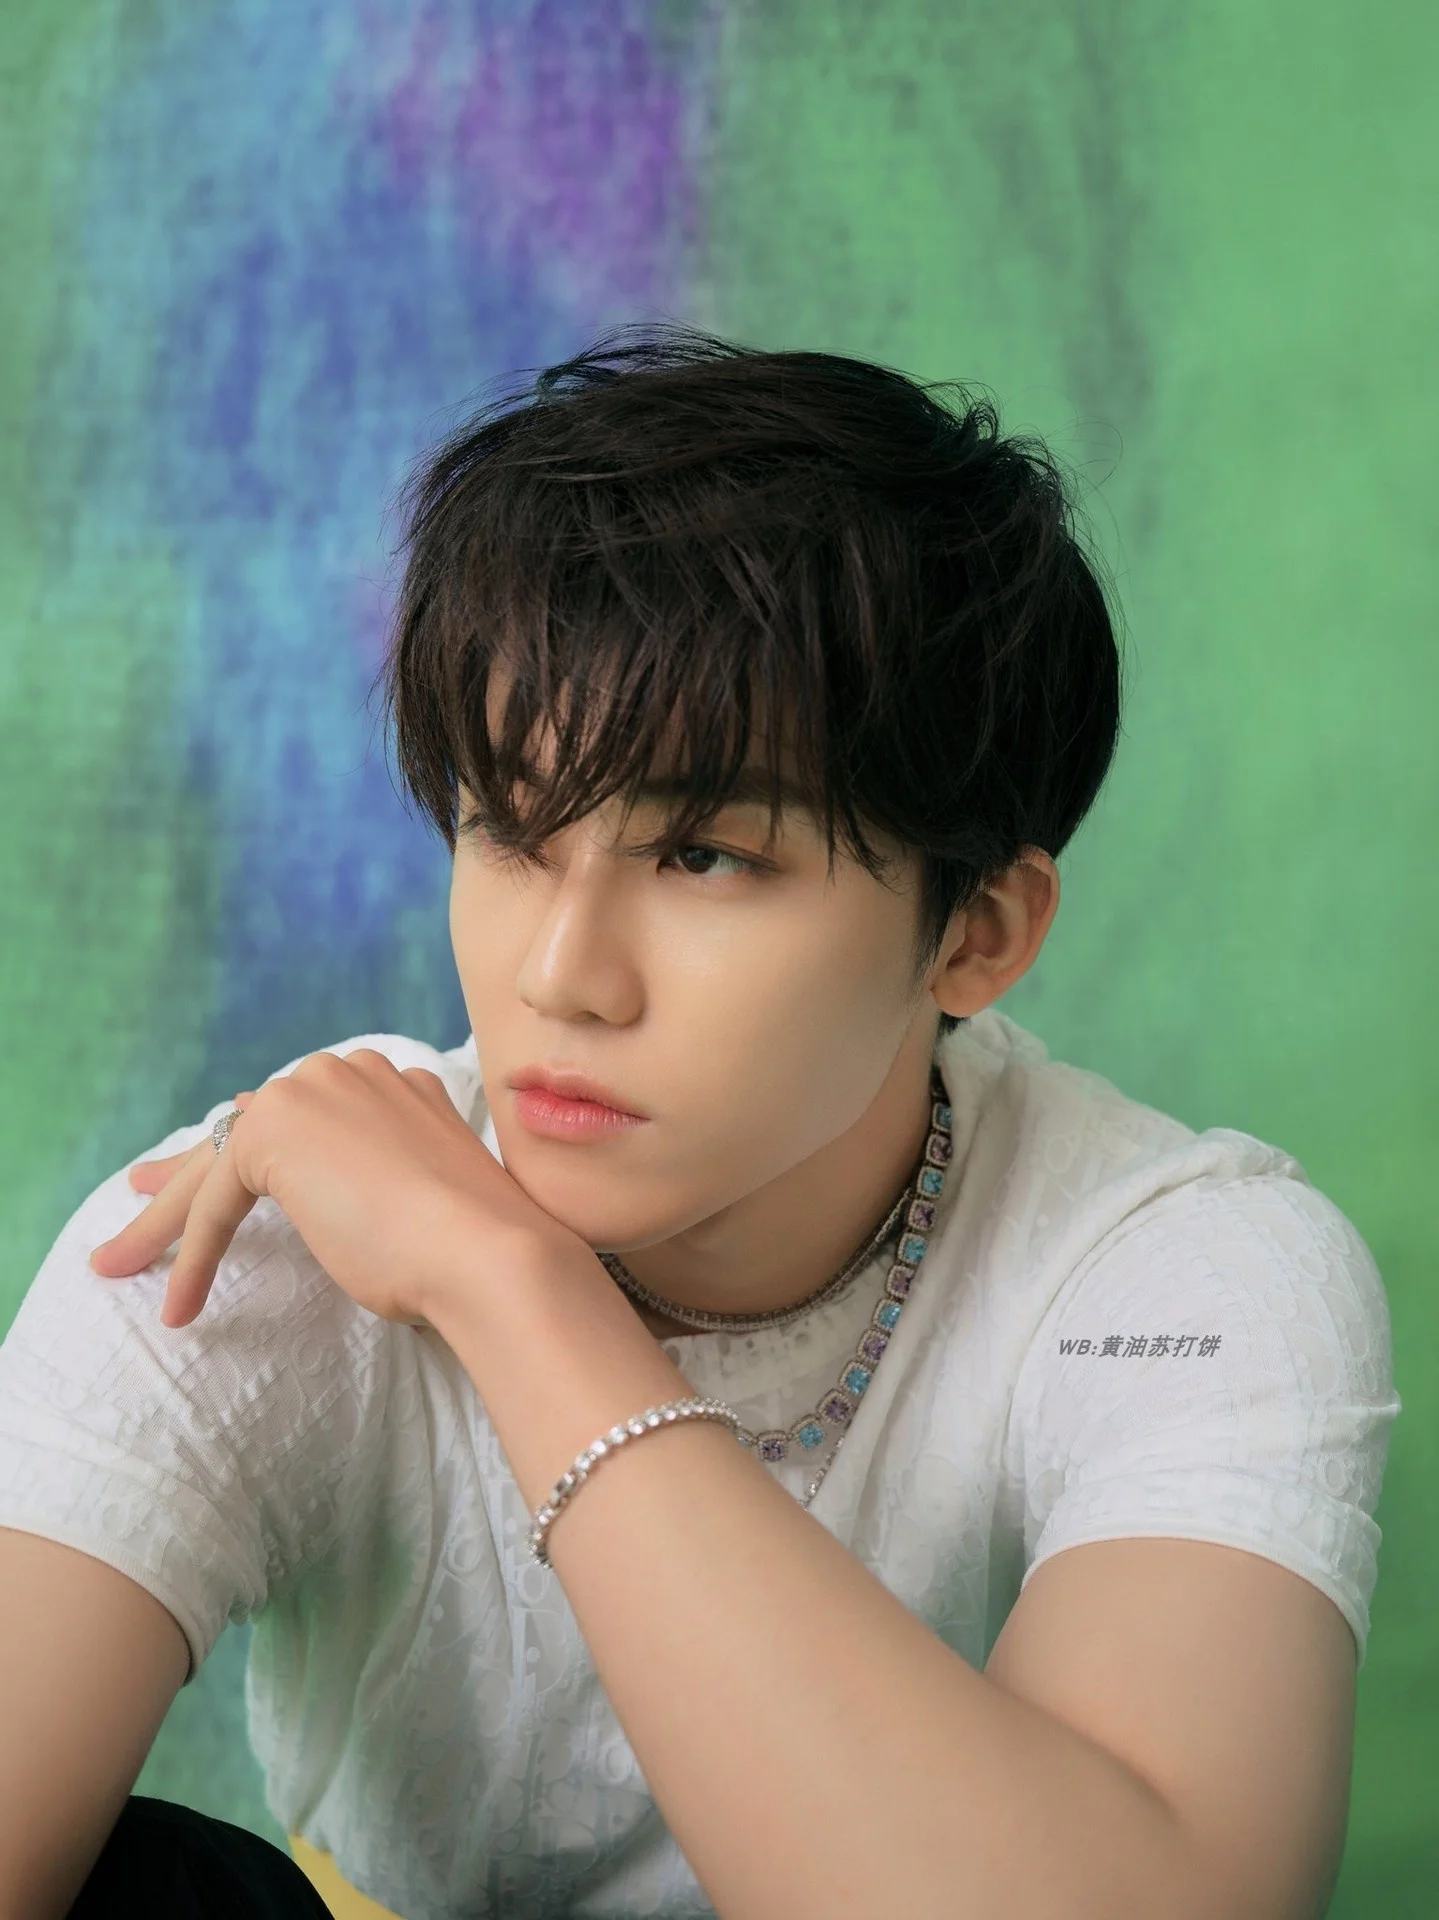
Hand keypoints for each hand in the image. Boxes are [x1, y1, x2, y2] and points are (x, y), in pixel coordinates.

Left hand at [88, 1048, 584, 1329]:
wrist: (490, 1251)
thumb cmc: (467, 1252)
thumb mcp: (412, 1201)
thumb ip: (371, 1177)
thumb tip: (329, 1195)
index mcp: (390, 1080)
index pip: (294, 1114)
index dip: (243, 1146)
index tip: (209, 1174)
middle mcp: (347, 1070)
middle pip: (244, 1130)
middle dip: (183, 1174)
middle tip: (135, 1193)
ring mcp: (311, 1092)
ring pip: (216, 1164)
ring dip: (163, 1219)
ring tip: (117, 1264)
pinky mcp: (275, 1133)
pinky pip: (214, 1203)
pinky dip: (190, 1254)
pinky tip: (179, 1305)